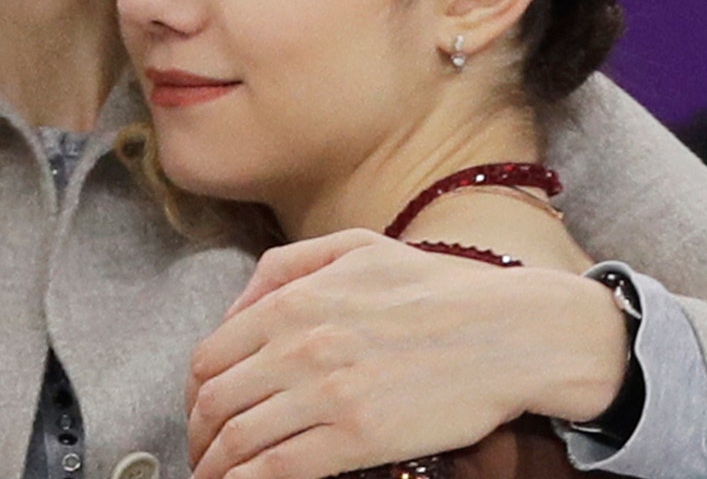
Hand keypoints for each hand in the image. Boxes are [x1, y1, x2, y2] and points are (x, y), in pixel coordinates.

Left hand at [185, 229, 627, 478]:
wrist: (512, 332)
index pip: (210, 357)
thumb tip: (236, 308)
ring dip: (216, 467)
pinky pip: (278, 468)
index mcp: (294, 301)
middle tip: (204, 456)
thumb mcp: (356, 250)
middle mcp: (300, 344)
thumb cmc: (439, 288)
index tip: (201, 415)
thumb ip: (286, 268)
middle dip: (199, 437)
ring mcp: (326, 392)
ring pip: (238, 440)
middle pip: (215, 402)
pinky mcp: (357, 436)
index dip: (195, 395)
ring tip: (216, 478)